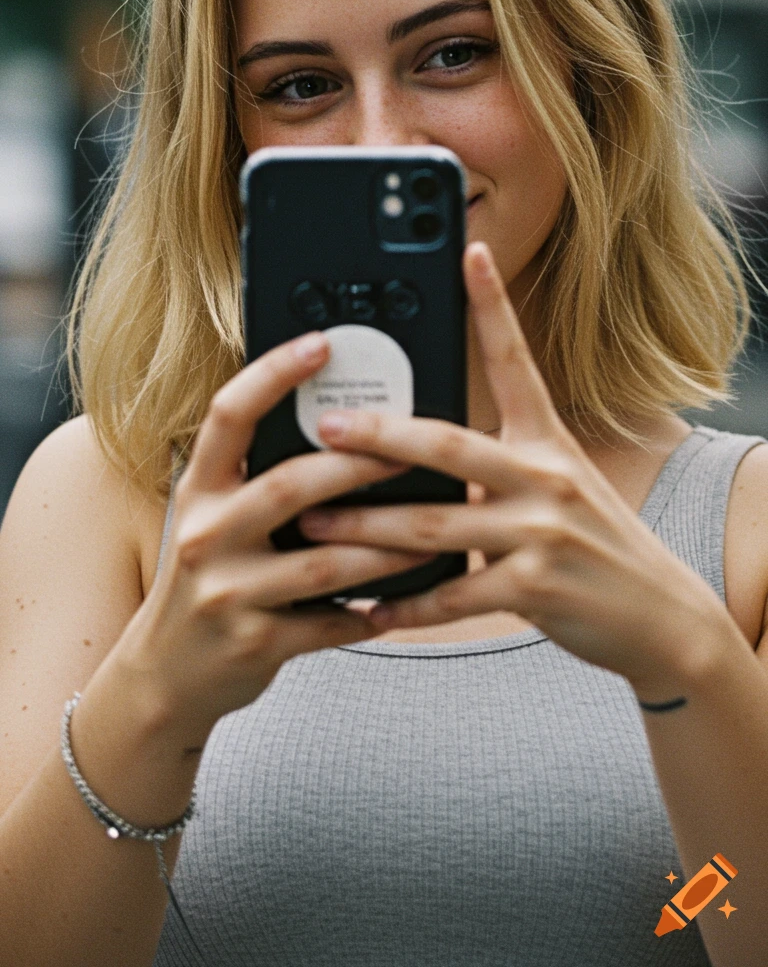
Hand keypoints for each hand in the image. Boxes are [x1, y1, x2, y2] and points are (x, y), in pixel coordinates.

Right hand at [115, 332, 425, 748]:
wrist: (164, 674)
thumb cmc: (208, 579)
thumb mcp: (213, 518)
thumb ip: (256, 478)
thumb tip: (340, 423)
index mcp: (198, 489)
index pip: (230, 415)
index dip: (273, 374)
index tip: (321, 344)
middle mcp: (206, 534)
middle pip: (290, 485)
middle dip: (357, 465)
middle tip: (410, 450)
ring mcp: (228, 593)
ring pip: (325, 561)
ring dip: (386, 546)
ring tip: (432, 533)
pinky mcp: (255, 644)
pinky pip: (330, 624)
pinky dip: (370, 613)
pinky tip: (402, 603)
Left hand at [298, 242, 729, 702]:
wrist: (661, 615)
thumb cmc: (597, 543)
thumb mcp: (562, 483)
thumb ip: (501, 465)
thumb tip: (424, 458)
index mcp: (546, 442)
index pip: (514, 362)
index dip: (492, 305)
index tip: (468, 254)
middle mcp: (544, 477)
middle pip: (446, 445)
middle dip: (377, 436)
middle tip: (323, 429)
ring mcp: (540, 533)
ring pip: (432, 525)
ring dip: (366, 528)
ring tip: (313, 524)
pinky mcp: (534, 589)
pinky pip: (452, 596)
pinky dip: (405, 608)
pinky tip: (367, 612)